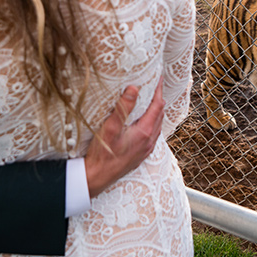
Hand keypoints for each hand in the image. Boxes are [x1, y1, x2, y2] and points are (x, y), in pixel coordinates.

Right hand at [84, 79, 164, 196]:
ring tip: (151, 100)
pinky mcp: (140, 155)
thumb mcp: (110, 127)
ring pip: (157, 125)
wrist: (97, 178)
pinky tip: (144, 122)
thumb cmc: (102, 154)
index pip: (158, 106)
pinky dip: (152, 123)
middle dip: (158, 99)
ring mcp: (146, 149)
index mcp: (145, 132)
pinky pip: (152, 135)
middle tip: (155, 86)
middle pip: (160, 115)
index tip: (159, 78)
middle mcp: (149, 141)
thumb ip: (123, 107)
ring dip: (156, 111)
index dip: (159, 90)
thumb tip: (134, 88)